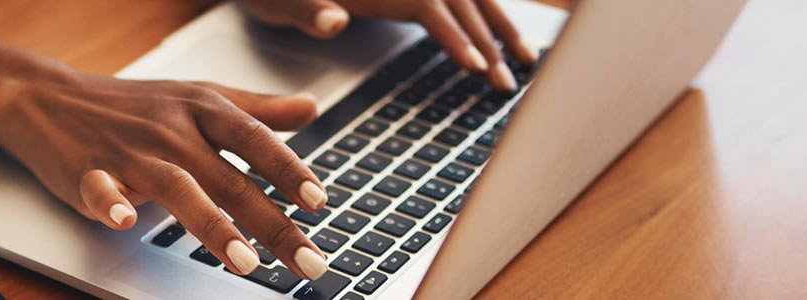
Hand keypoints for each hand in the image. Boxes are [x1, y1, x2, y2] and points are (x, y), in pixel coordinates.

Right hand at [0, 71, 332, 278]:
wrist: (48, 96)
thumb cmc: (131, 104)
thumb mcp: (197, 96)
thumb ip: (255, 109)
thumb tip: (310, 109)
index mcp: (201, 110)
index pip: (255, 139)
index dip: (288, 170)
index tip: (318, 202)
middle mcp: (171, 130)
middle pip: (230, 179)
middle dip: (273, 224)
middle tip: (307, 260)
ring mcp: (130, 151)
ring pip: (178, 188)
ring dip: (213, 225)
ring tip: (244, 261)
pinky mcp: (87, 171)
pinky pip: (101, 188)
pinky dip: (112, 203)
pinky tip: (126, 221)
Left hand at [236, 0, 538, 90]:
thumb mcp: (279, 2)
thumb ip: (308, 11)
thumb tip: (334, 20)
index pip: (431, 4)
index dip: (456, 37)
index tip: (479, 68)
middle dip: (491, 39)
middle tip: (509, 84)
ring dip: (500, 25)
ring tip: (526, 62)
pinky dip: (485, 17)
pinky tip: (501, 40)